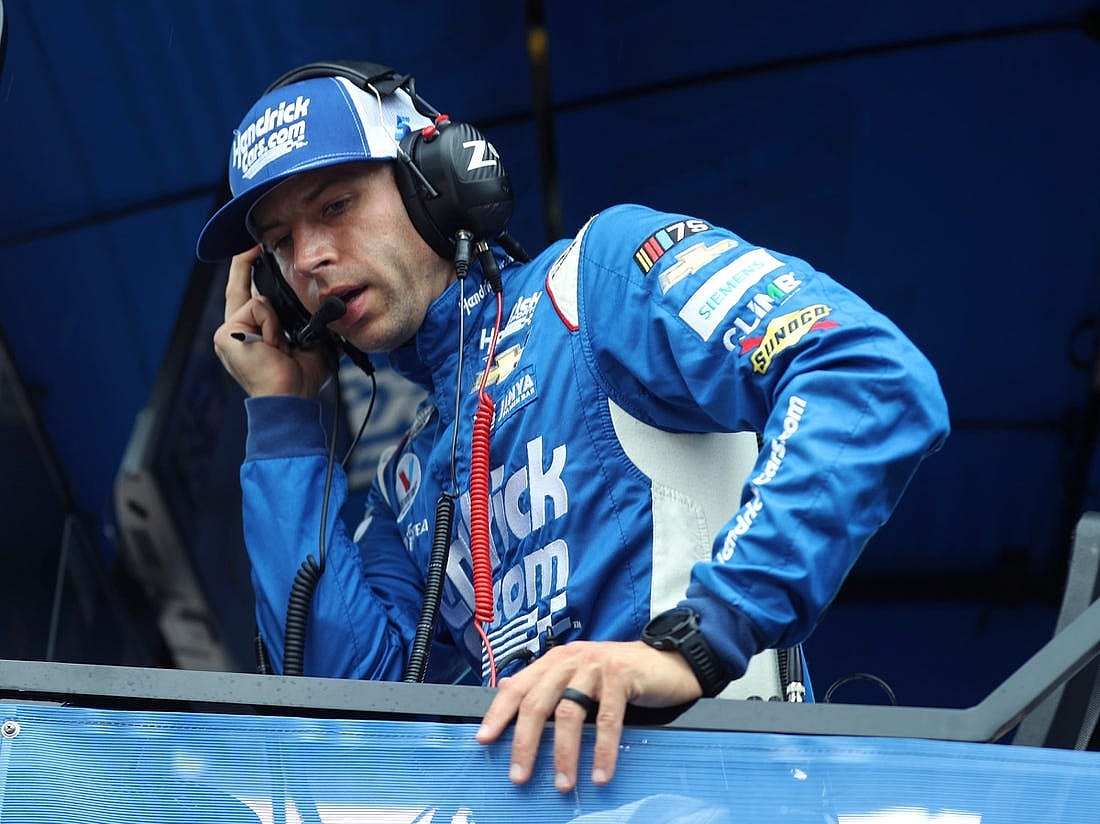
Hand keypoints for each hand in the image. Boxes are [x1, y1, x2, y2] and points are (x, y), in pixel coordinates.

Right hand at [212, 246, 329, 397]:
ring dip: (278, 320)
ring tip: (282, 346)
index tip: (258, 248)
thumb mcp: (309, 342)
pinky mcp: (226, 335)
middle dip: (245, 259)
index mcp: (252, 333)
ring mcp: (227, 333)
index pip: (248, 294)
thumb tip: (329, 308)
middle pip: (239, 285)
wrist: (291, 399)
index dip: (249, 269)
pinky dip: (272, 325)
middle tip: (255, 239)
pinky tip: (274, 346)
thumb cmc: (301, 378)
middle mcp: (235, 330)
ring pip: (258, 299)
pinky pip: (257, 308)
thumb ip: (308, 323)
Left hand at [475, 640, 702, 791]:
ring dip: (564, 753)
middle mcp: (571, 659)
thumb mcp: (579, 676)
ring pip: (569, 712)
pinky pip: (608, 719)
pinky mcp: (621, 675)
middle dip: (525, 742)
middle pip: (537, 702)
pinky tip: (600, 774)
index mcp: (555, 660)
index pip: (518, 686)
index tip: (484, 740)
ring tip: (563, 783)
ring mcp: (595, 665)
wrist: (667, 660)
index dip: (499, 713)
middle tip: (519, 774)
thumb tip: (508, 696)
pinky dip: (603, 751)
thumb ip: (547, 685)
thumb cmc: (620, 675)